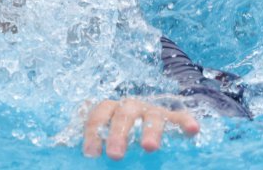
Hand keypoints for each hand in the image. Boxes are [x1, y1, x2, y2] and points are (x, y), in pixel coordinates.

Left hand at [82, 97, 198, 159]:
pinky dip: (186, 122)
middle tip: (115, 155)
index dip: (93, 134)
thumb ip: (96, 148)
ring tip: (149, 147)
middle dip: (118, 135)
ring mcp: (152, 110)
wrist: (143, 121)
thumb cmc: (119, 137)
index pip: (97, 117)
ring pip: (151, 115)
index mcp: (109, 110)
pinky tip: (193, 130)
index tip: (91, 155)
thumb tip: (68, 153)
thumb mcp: (105, 140)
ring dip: (149, 130)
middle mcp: (129, 106)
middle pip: (122, 115)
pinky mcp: (173, 117)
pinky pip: (180, 117)